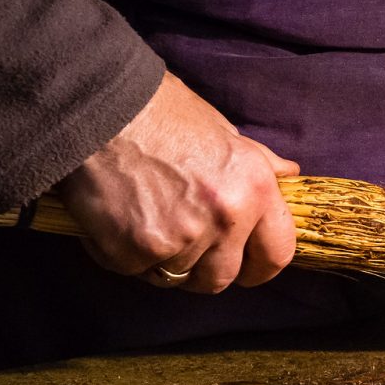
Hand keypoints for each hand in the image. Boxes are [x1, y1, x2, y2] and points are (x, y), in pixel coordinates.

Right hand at [58, 71, 298, 292]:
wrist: (96, 106)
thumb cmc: (159, 111)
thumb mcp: (223, 130)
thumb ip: (258, 163)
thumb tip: (288, 175)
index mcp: (253, 188)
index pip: (276, 254)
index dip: (261, 267)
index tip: (247, 268)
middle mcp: (224, 217)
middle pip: (222, 278)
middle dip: (205, 269)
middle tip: (185, 246)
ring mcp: (180, 238)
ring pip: (176, 276)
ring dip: (164, 259)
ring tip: (147, 221)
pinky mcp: (135, 250)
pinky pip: (136, 270)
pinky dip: (124, 253)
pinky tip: (116, 220)